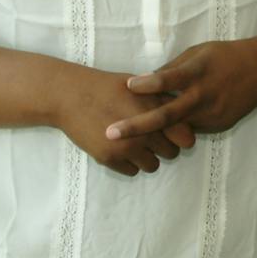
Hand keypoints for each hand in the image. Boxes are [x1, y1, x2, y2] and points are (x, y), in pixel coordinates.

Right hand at [54, 69, 199, 177]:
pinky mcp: (109, 158)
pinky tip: (120, 149)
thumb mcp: (139, 86)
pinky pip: (132, 171)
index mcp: (154, 111)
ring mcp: (126, 147)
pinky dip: (128, 163)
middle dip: (163, 147)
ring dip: (147, 157)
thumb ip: (161, 98)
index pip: (186, 137)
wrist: (70, 96)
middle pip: (171, 153)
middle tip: (151, 138)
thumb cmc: (106, 86)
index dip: (180, 135)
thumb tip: (181, 106)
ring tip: (136, 145)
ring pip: (152, 166)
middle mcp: (144, 131)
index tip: (173, 133)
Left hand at [108, 40, 256, 141]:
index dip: (149, 83)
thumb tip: (145, 82)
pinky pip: (190, 128)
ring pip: (175, 127)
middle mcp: (203, 95)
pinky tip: (160, 129)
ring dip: (151, 133)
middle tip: (110, 133)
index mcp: (198, 71)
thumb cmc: (224, 57)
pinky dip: (174, 129)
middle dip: (136, 126)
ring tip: (123, 136)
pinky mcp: (217, 126)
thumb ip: (173, 69)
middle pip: (167, 114)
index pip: (170, 78)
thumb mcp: (198, 53)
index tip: (127, 86)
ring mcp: (211, 114)